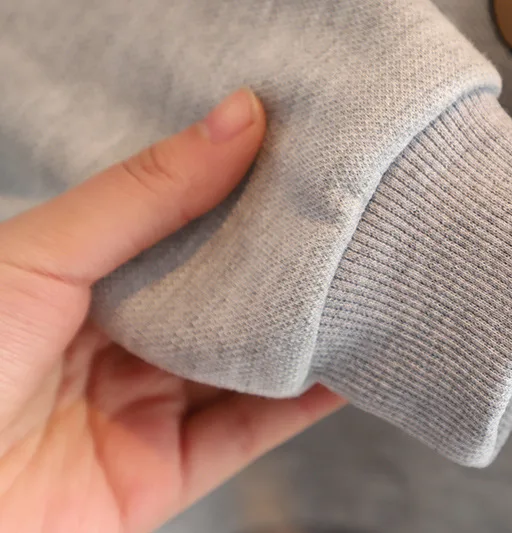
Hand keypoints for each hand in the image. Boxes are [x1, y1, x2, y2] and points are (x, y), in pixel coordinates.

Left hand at [0, 89, 344, 532]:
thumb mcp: (45, 255)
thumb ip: (147, 194)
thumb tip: (240, 117)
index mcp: (82, 278)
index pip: (179, 224)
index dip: (238, 188)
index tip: (301, 151)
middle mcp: (120, 340)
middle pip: (220, 296)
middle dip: (280, 261)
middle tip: (346, 215)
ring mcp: (145, 406)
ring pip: (244, 361)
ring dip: (302, 330)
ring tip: (365, 282)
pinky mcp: (168, 469)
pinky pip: (251, 430)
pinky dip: (306, 402)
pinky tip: (350, 365)